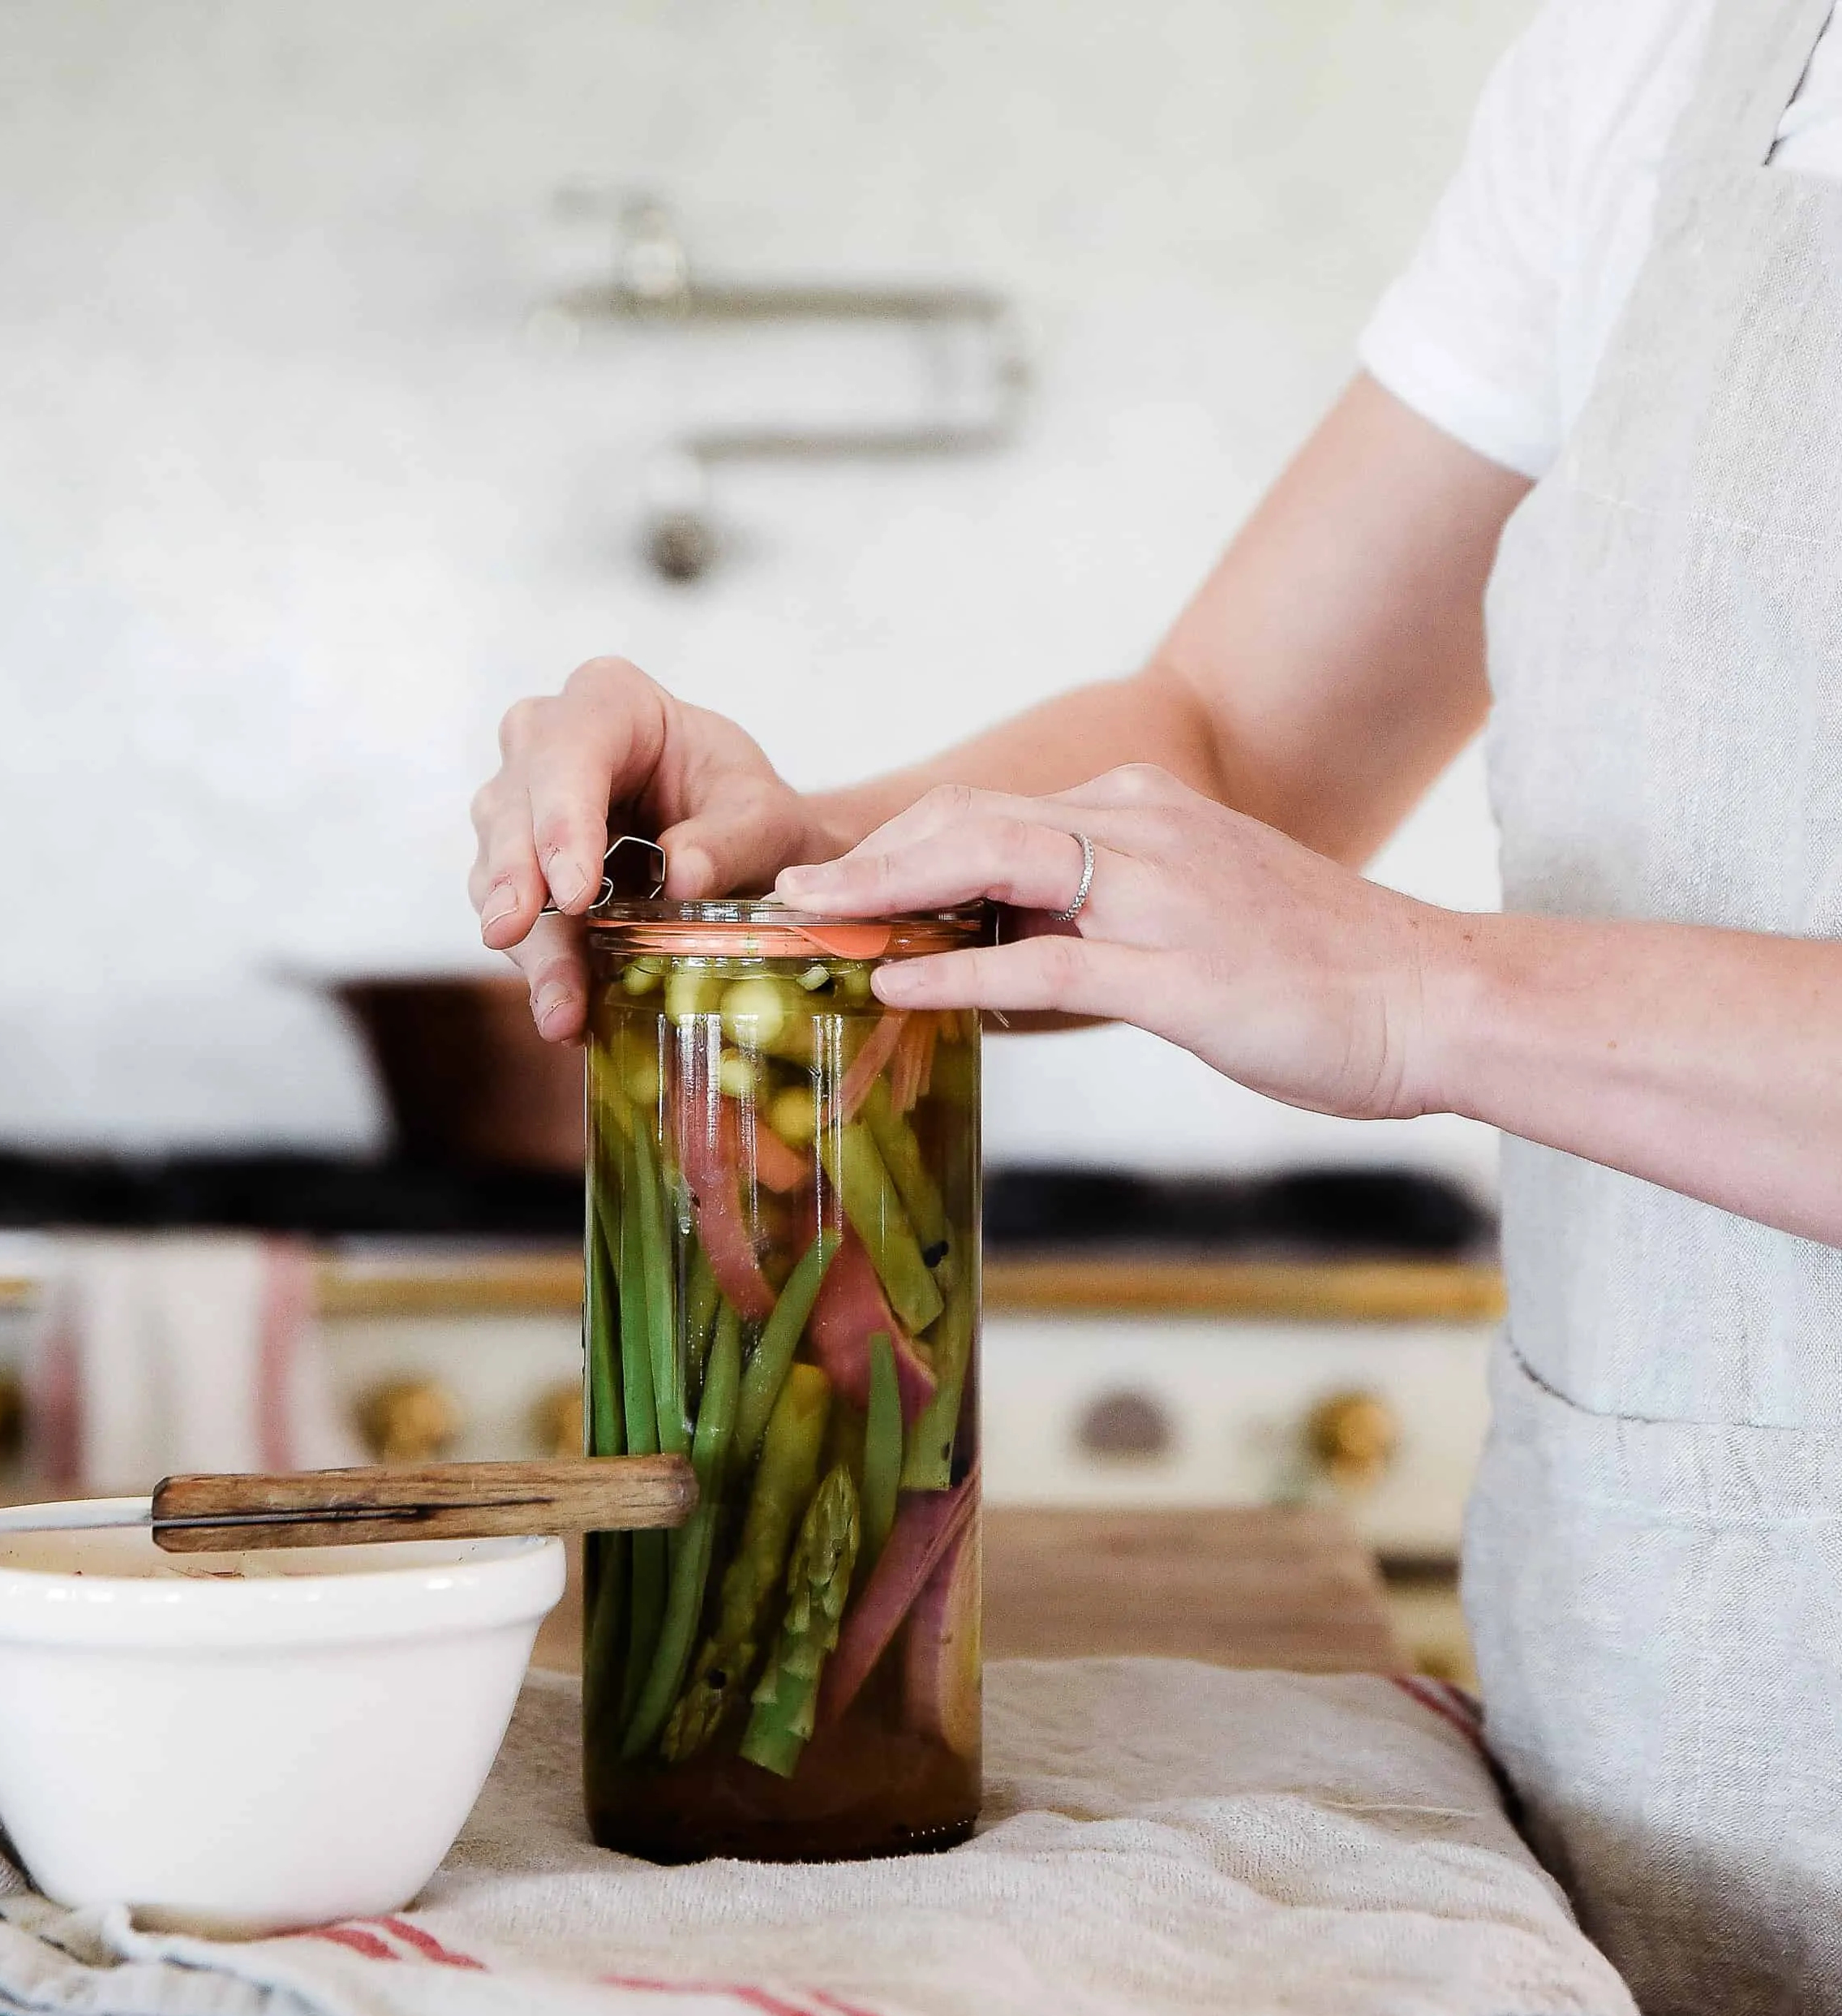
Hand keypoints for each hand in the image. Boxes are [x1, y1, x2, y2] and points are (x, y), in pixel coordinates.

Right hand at [468, 657, 831, 1040]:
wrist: (740, 844)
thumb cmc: (745, 810)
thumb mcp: (766, 820)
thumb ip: (731, 840)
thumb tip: (682, 876)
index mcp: (609, 702)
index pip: (568, 750)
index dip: (562, 820)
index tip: (576, 891)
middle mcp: (546, 743)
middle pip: (513, 808)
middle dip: (517, 882)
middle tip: (515, 938)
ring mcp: (519, 805)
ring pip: (499, 870)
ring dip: (530, 944)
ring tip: (560, 1007)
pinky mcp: (514, 867)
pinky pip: (512, 916)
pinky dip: (540, 966)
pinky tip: (563, 1012)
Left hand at [773, 768, 1458, 1120]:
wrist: (1434, 994)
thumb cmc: (1324, 971)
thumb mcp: (1201, 921)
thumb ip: (1106, 922)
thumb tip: (1008, 962)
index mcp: (1147, 812)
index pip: (994, 810)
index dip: (903, 842)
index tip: (836, 875)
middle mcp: (1142, 831)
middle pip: (970, 820)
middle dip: (872, 854)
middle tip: (792, 889)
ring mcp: (1156, 897)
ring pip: (989, 867)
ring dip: (888, 893)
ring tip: (813, 920)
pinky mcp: (1174, 972)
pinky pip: (1041, 965)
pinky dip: (956, 975)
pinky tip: (894, 988)